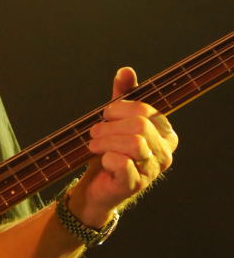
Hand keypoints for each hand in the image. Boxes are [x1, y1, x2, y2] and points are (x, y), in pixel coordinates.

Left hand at [71, 67, 178, 224]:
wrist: (96, 186)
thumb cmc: (110, 151)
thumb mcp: (115, 120)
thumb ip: (122, 96)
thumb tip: (126, 71)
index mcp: (165, 133)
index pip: (146, 111)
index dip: (121, 109)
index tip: (105, 114)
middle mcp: (165, 152)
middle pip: (140, 126)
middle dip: (110, 126)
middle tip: (94, 132)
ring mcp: (152, 170)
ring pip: (135, 144)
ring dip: (106, 141)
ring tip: (94, 145)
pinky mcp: (135, 184)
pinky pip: (124, 164)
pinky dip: (107, 158)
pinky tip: (102, 160)